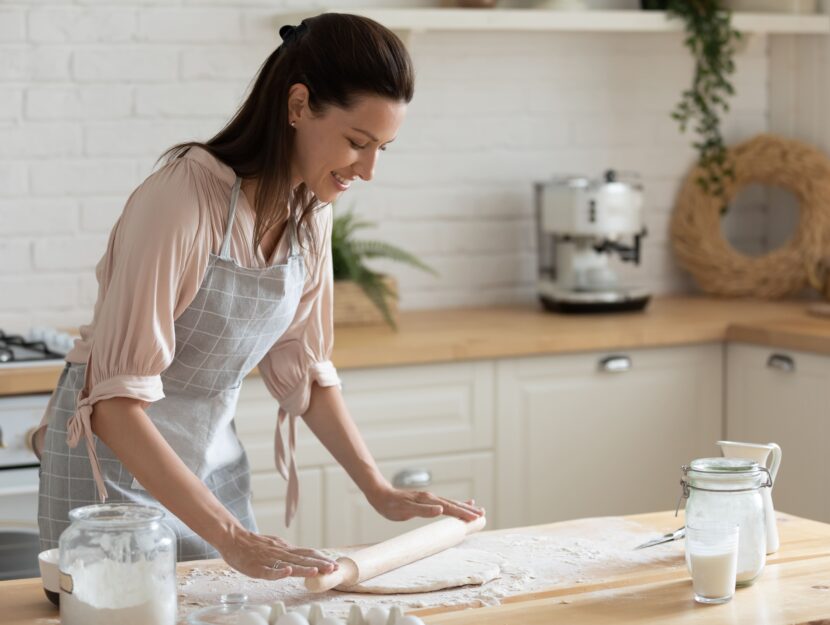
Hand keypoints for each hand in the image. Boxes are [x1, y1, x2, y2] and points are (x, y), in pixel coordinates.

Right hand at [216, 526, 338, 579]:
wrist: (233, 537)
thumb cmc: (253, 544)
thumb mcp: (275, 545)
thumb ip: (288, 552)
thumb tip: (304, 556)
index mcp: (285, 549)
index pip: (307, 553)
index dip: (320, 558)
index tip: (334, 563)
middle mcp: (280, 552)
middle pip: (302, 558)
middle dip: (319, 564)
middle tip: (334, 568)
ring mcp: (269, 559)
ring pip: (289, 564)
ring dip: (304, 568)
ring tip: (317, 571)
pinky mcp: (256, 566)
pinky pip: (268, 571)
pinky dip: (278, 572)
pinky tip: (288, 572)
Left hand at [368, 486, 484, 522]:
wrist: (381, 494)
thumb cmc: (391, 505)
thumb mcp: (405, 510)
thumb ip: (423, 510)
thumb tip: (441, 510)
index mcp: (429, 500)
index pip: (450, 508)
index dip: (463, 513)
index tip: (476, 517)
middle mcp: (432, 498)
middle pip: (454, 505)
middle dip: (468, 510)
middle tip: (482, 514)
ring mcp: (430, 499)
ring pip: (451, 503)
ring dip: (464, 507)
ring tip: (477, 509)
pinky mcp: (426, 501)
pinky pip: (445, 503)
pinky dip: (455, 504)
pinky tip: (460, 504)